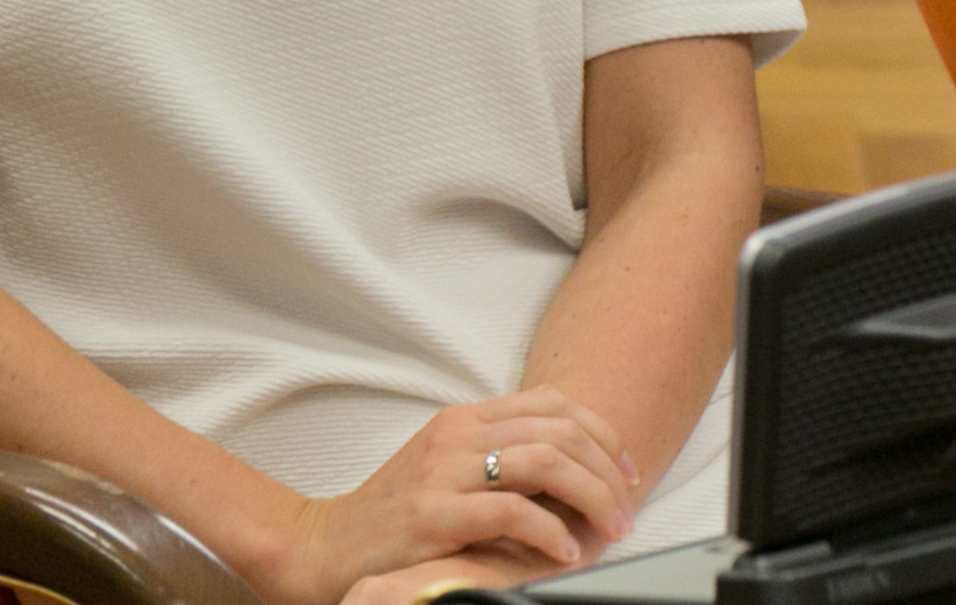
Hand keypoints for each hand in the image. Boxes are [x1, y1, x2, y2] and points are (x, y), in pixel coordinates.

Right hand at [271, 394, 636, 604]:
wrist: (329, 545)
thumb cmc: (395, 515)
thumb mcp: (447, 469)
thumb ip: (497, 456)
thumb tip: (571, 470)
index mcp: (464, 418)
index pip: (552, 404)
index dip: (601, 433)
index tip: (625, 470)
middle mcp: (456, 434)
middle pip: (560, 431)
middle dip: (608, 471)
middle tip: (626, 511)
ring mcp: (443, 470)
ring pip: (546, 463)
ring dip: (592, 497)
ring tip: (610, 529)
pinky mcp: (435, 513)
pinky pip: (512, 512)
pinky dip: (551, 532)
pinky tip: (564, 551)